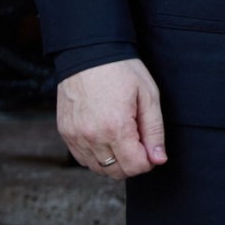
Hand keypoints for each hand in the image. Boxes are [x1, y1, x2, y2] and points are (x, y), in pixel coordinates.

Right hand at [57, 58, 167, 178]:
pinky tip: (104, 138)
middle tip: (137, 141)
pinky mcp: (66, 133)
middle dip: (131, 163)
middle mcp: (92, 136)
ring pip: (98, 168)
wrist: (88, 53)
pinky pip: (82, 158)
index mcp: (116, 127)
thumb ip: (154, 131)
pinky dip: (95, 155)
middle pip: (116, 172)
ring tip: (120, 137)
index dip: (148, 161)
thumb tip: (158, 159)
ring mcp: (75, 136)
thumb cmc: (121, 70)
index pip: (135, 167)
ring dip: (113, 161)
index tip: (150, 147)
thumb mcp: (148, 96)